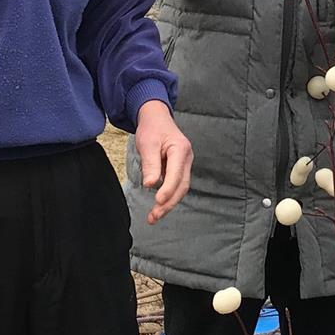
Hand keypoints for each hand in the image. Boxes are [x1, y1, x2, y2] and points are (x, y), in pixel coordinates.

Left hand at [135, 100, 193, 223]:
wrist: (156, 118)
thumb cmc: (152, 128)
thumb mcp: (148, 144)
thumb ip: (150, 164)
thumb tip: (150, 185)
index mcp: (180, 149)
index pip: (176, 174)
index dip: (168, 190)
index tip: (157, 202)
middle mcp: (187, 158)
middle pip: (182, 186)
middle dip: (169, 203)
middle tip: (154, 215)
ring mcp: (184, 164)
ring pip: (180, 188)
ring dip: (168, 203)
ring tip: (154, 216)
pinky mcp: (179, 168)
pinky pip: (176, 185)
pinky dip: (168, 196)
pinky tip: (158, 206)